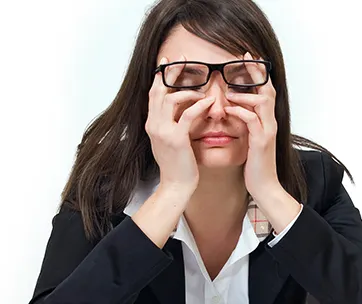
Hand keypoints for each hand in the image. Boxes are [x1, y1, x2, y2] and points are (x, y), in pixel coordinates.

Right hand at [145, 56, 214, 195]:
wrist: (175, 186)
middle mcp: (154, 124)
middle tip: (184, 59)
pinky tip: (209, 102)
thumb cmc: (176, 166)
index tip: (169, 63)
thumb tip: (177, 113)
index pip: (153, 93)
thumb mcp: (168, 142)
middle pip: (159, 90)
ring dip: (188, 90)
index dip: (160, 76)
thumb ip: (169, 125)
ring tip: (203, 90)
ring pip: (171, 99)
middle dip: (171, 72)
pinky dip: (199, 105)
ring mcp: (163, 131)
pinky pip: (187, 114)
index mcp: (152, 124)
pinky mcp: (176, 138)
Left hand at [224, 52, 300, 233]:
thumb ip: (245, 123)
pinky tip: (229, 109)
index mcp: (266, 120)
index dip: (257, 72)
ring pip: (262, 101)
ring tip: (229, 91)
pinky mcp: (261, 141)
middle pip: (267, 88)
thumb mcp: (250, 140)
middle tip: (244, 57)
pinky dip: (241, 111)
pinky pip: (252, 119)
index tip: (247, 56)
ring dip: (245, 93)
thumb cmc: (255, 166)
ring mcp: (267, 130)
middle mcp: (270, 122)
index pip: (265, 89)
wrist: (265, 187)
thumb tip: (234, 109)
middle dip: (255, 72)